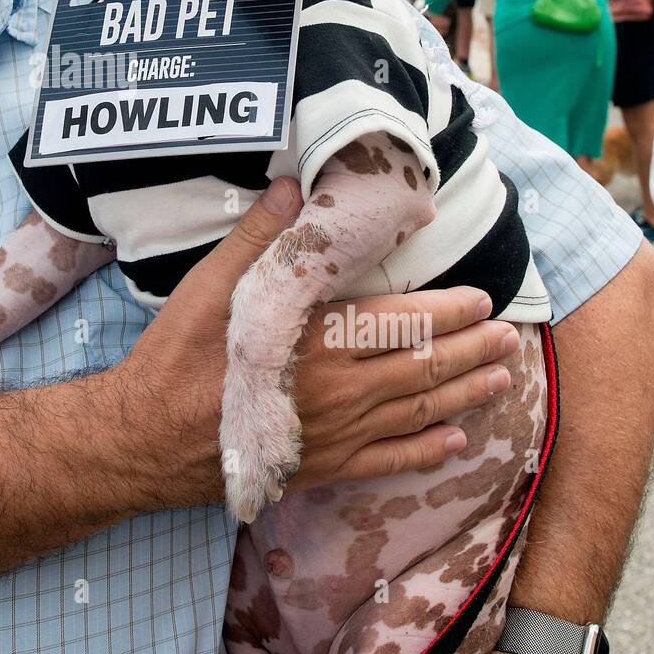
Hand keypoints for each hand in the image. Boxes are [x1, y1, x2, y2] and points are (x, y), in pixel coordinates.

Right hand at [114, 177, 521, 507]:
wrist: (145, 439)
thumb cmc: (177, 356)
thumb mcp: (209, 286)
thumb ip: (258, 239)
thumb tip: (291, 186)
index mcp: (316, 338)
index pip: (401, 321)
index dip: (447, 311)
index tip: (480, 299)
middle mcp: (337, 388)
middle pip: (422, 367)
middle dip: (470, 350)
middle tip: (508, 338)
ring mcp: (334, 433)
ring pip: (416, 412)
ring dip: (464, 394)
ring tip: (499, 380)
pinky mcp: (321, 467)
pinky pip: (387, 461)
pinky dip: (425, 451)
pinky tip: (453, 442)